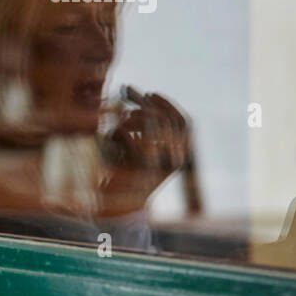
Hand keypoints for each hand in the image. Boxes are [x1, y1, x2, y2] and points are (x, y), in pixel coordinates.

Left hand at [101, 91, 190, 215]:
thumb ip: (145, 124)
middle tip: (127, 90)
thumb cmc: (124, 172)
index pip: (184, 123)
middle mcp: (175, 161)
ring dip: (132, 117)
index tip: (150, 93)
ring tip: (120, 121)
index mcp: (181, 155)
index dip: (168, 105)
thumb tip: (140, 94)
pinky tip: (111, 136)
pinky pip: (130, 136)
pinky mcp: (136, 168)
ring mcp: (158, 165)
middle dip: (146, 103)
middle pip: (167, 120)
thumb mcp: (139, 145)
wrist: (113, 204)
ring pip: (153, 125)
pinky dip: (118, 131)